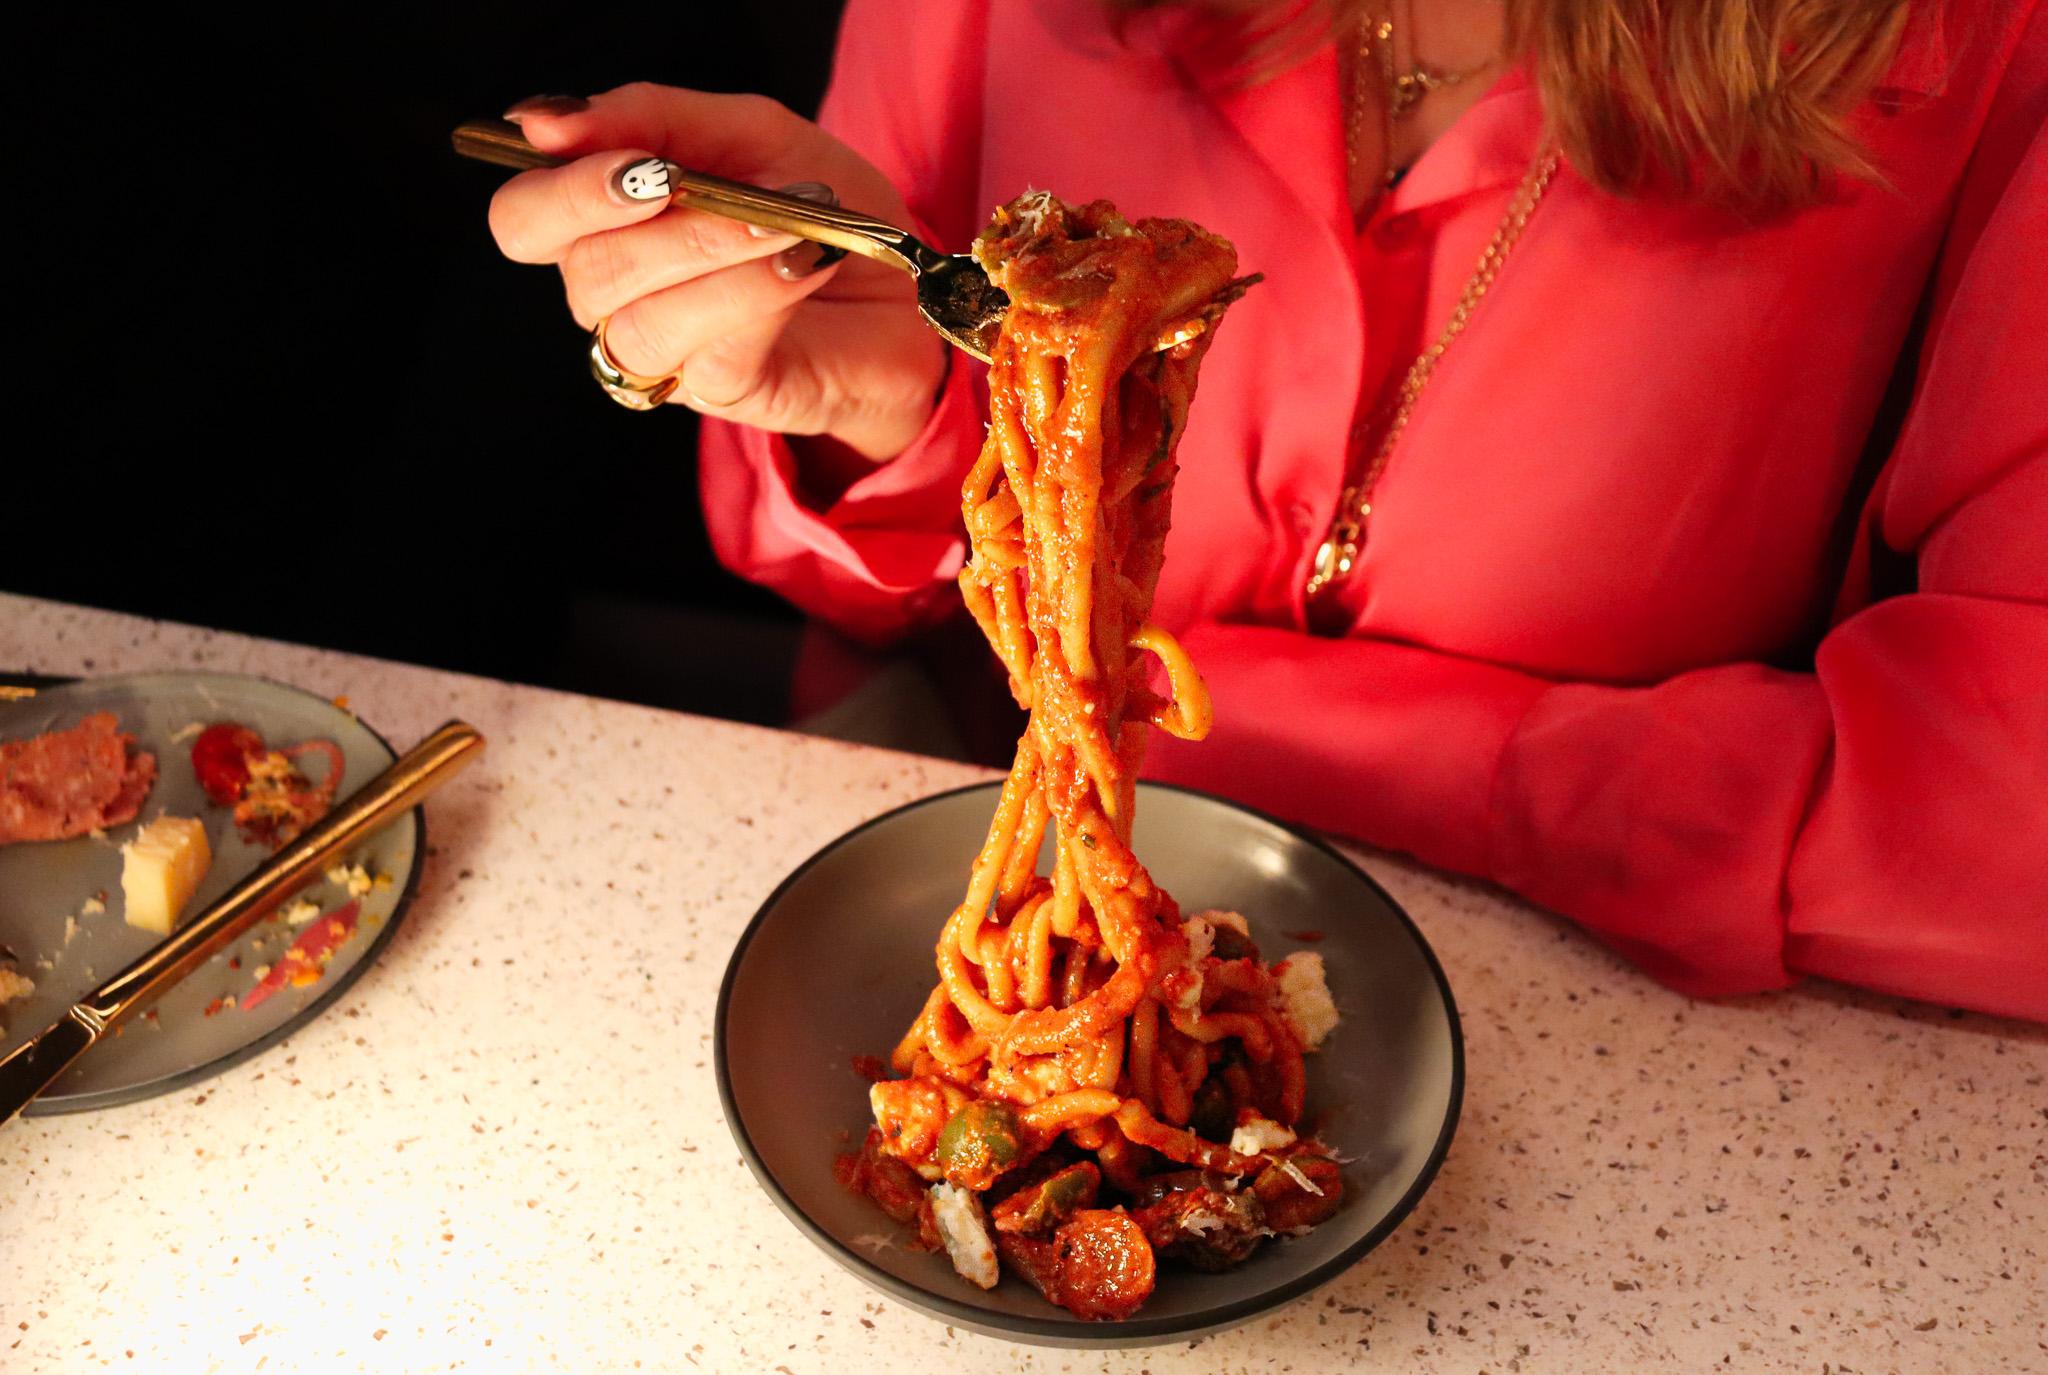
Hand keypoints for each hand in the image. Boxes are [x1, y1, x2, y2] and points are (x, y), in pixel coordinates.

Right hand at [489, 84, 948, 459]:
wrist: (900, 284)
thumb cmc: (811, 204)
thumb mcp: (742, 132)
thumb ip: (651, 117)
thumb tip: (545, 124)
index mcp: (603, 224)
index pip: (525, 218)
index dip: (563, 189)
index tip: (632, 160)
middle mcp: (618, 297)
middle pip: (579, 271)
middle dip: (639, 221)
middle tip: (687, 182)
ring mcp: (668, 355)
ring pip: (643, 319)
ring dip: (715, 253)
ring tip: (790, 222)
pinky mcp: (725, 392)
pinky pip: (713, 352)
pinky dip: (760, 295)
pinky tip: (806, 260)